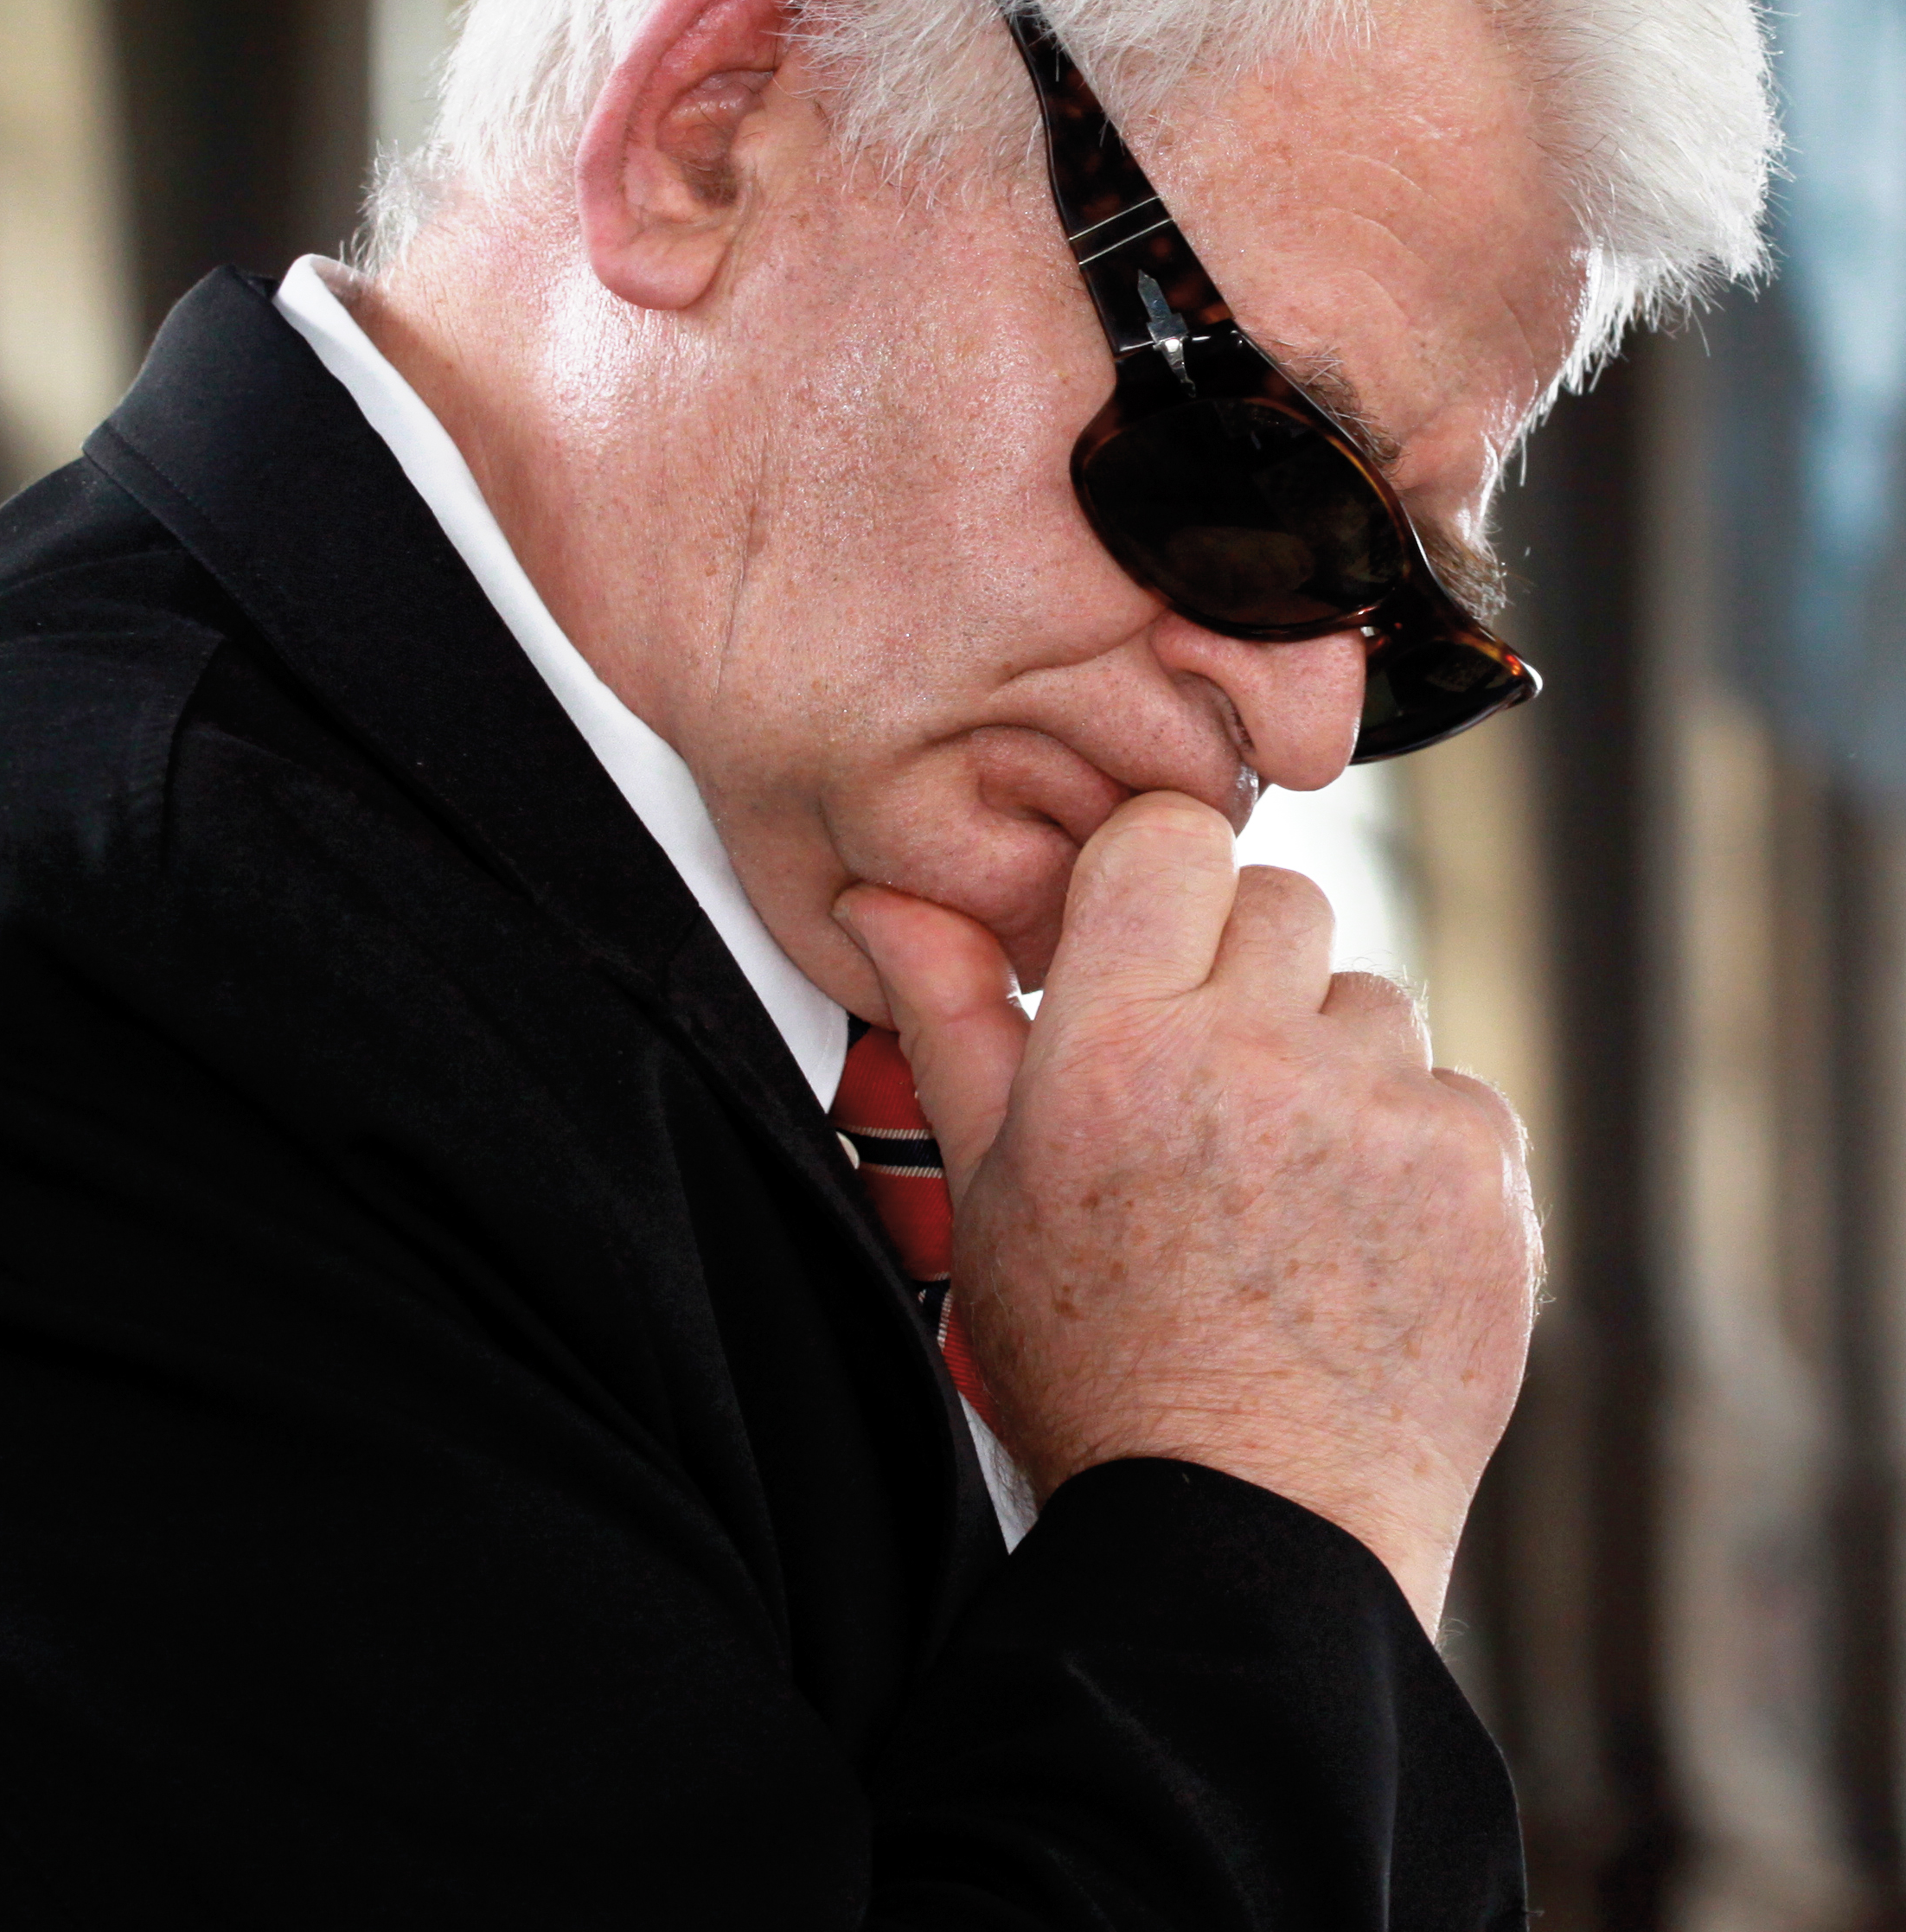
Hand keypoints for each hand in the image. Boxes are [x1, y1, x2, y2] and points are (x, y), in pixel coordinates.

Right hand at [834, 792, 1539, 1634]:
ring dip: (1338, 1065)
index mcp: (1117, 1043)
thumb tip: (885, 900)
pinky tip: (1359, 1234)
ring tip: (1287, 1186)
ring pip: (1372, 998)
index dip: (1165, 882)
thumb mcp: (993, 1188)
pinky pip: (1454, 1092)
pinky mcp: (1481, 1169)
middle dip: (1251, 977)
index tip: (1158, 946)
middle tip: (1216, 1095)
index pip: (1173, 835)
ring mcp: (1382, 1109)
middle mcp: (1254, 1056)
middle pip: (1283, 902)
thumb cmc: (1102, 1369)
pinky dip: (1418, 1147)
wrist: (1251, 1532)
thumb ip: (951, 1018)